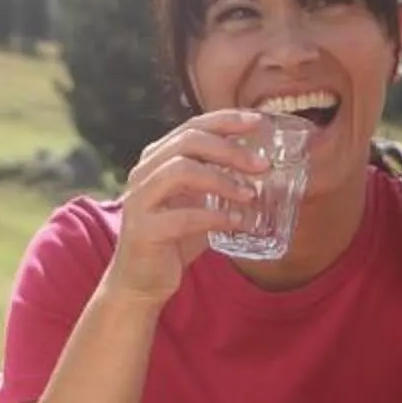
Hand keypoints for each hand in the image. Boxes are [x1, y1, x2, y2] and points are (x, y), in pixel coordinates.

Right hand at [98, 112, 271, 304]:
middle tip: (262, 164)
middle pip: (188, 142)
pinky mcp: (144, 229)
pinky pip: (183, 216)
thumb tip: (262, 170)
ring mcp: (140, 199)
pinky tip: (237, 223)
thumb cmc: (173, 240)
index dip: (226, 120)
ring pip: (181, 170)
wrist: (140, 282)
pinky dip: (215, 217)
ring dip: (221, 180)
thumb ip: (219, 184)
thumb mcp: (198, 203)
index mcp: (157, 159)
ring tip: (250, 194)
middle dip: (230, 149)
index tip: (258, 122)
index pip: (192, 126)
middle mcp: (144, 172)